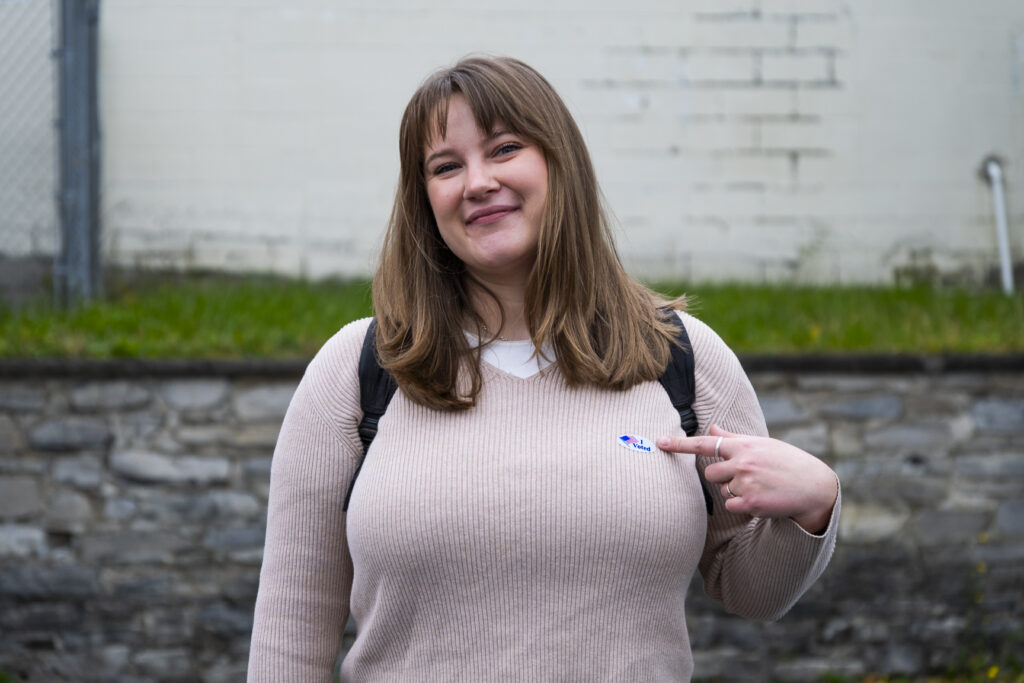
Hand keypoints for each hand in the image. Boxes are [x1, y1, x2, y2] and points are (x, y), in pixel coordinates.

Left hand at [657, 424, 838, 533]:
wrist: (813, 486)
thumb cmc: (786, 461)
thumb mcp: (762, 444)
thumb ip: (733, 438)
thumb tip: (711, 428)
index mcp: (743, 446)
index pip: (705, 443)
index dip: (679, 444)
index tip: (659, 442)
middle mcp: (742, 463)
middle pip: (710, 473)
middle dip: (722, 476)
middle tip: (747, 477)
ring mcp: (746, 484)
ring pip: (723, 490)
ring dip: (736, 490)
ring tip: (760, 486)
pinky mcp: (751, 504)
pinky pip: (731, 505)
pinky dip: (742, 504)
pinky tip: (761, 499)